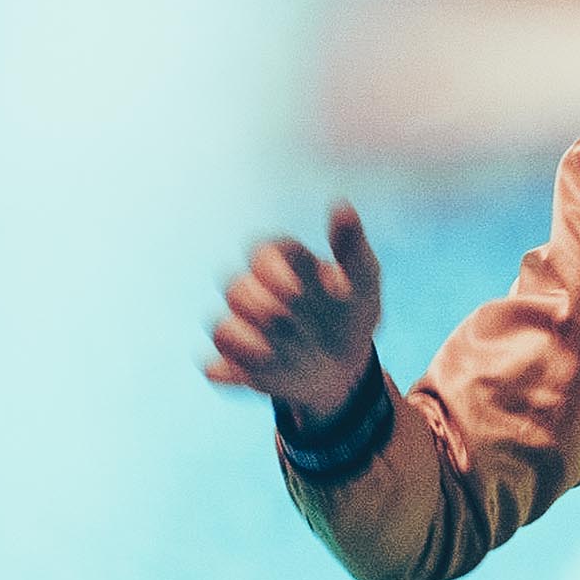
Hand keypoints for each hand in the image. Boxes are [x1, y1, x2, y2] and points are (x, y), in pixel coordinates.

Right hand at [205, 200, 383, 425]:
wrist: (349, 367)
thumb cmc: (352, 314)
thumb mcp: (363, 280)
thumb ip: (351, 247)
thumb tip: (342, 206)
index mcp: (280, 263)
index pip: (261, 253)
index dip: (273, 271)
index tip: (297, 290)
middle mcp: (255, 291)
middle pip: (236, 289)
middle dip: (263, 309)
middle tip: (293, 323)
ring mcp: (243, 327)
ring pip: (223, 328)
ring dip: (253, 343)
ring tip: (286, 352)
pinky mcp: (235, 363)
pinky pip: (216, 366)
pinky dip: (233, 371)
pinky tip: (258, 374)